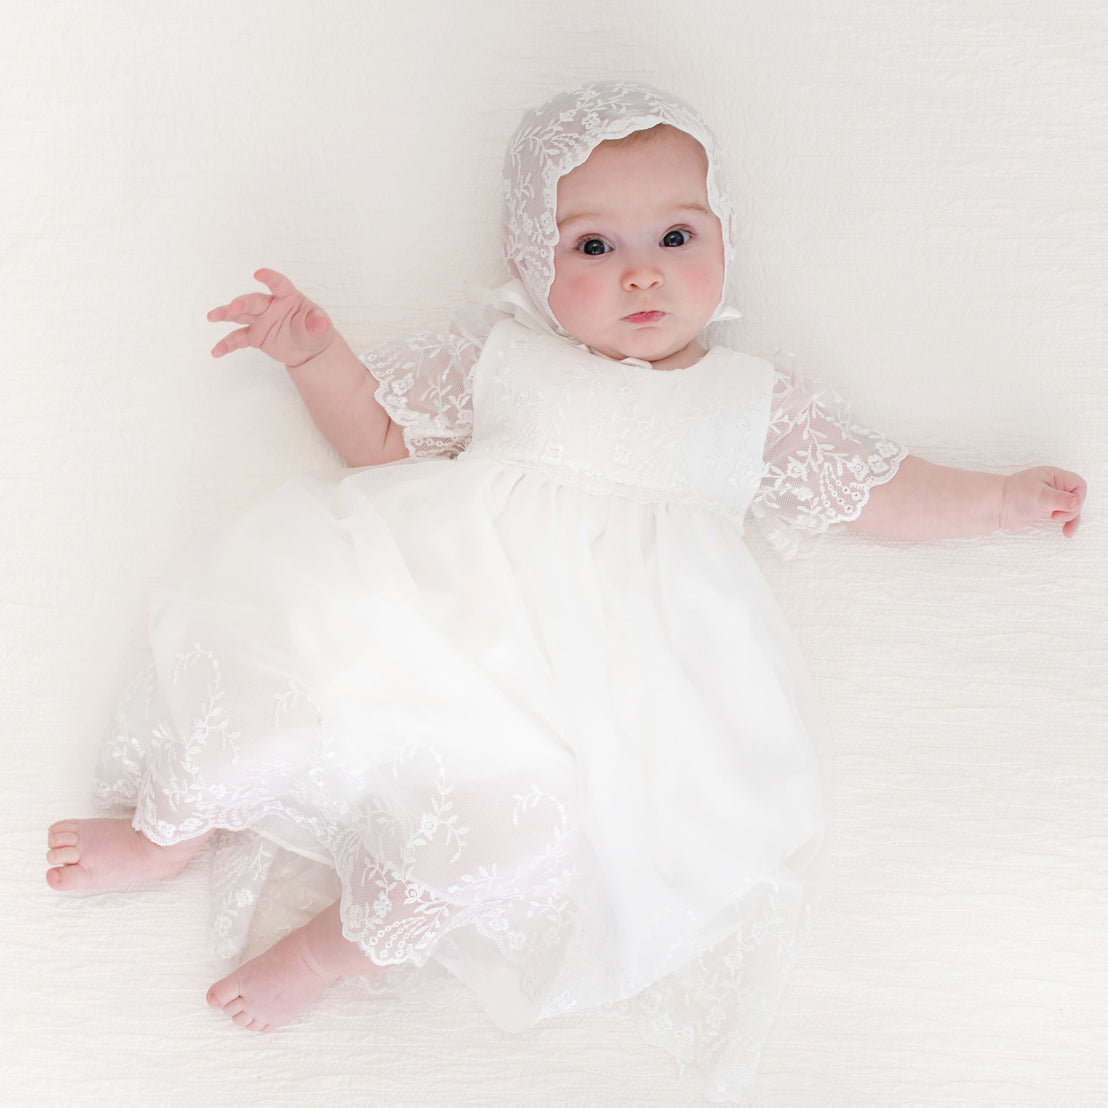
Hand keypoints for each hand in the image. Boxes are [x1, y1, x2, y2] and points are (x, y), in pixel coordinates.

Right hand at [208, 269, 334, 367]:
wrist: (307, 349)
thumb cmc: (314, 332)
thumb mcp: (321, 329)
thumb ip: (318, 325)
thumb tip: (323, 323)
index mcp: (288, 297)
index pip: (279, 284)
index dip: (270, 278)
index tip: (259, 273)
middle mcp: (270, 305)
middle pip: (253, 301)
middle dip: (242, 304)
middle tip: (233, 309)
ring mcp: (260, 320)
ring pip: (240, 315)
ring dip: (225, 314)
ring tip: (211, 317)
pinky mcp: (254, 335)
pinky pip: (238, 339)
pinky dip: (227, 345)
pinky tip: (216, 352)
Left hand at [1000, 467, 1086, 536]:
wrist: (996, 506)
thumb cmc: (1013, 495)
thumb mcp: (1039, 496)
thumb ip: (1058, 499)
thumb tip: (1077, 502)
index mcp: (1055, 476)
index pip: (1079, 485)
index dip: (1077, 498)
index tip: (1063, 508)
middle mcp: (1054, 486)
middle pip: (1076, 499)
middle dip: (1071, 511)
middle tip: (1054, 517)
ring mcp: (1050, 498)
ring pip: (1070, 509)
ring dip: (1071, 520)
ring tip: (1066, 532)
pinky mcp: (1045, 509)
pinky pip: (1062, 516)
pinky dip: (1065, 523)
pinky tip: (1065, 532)